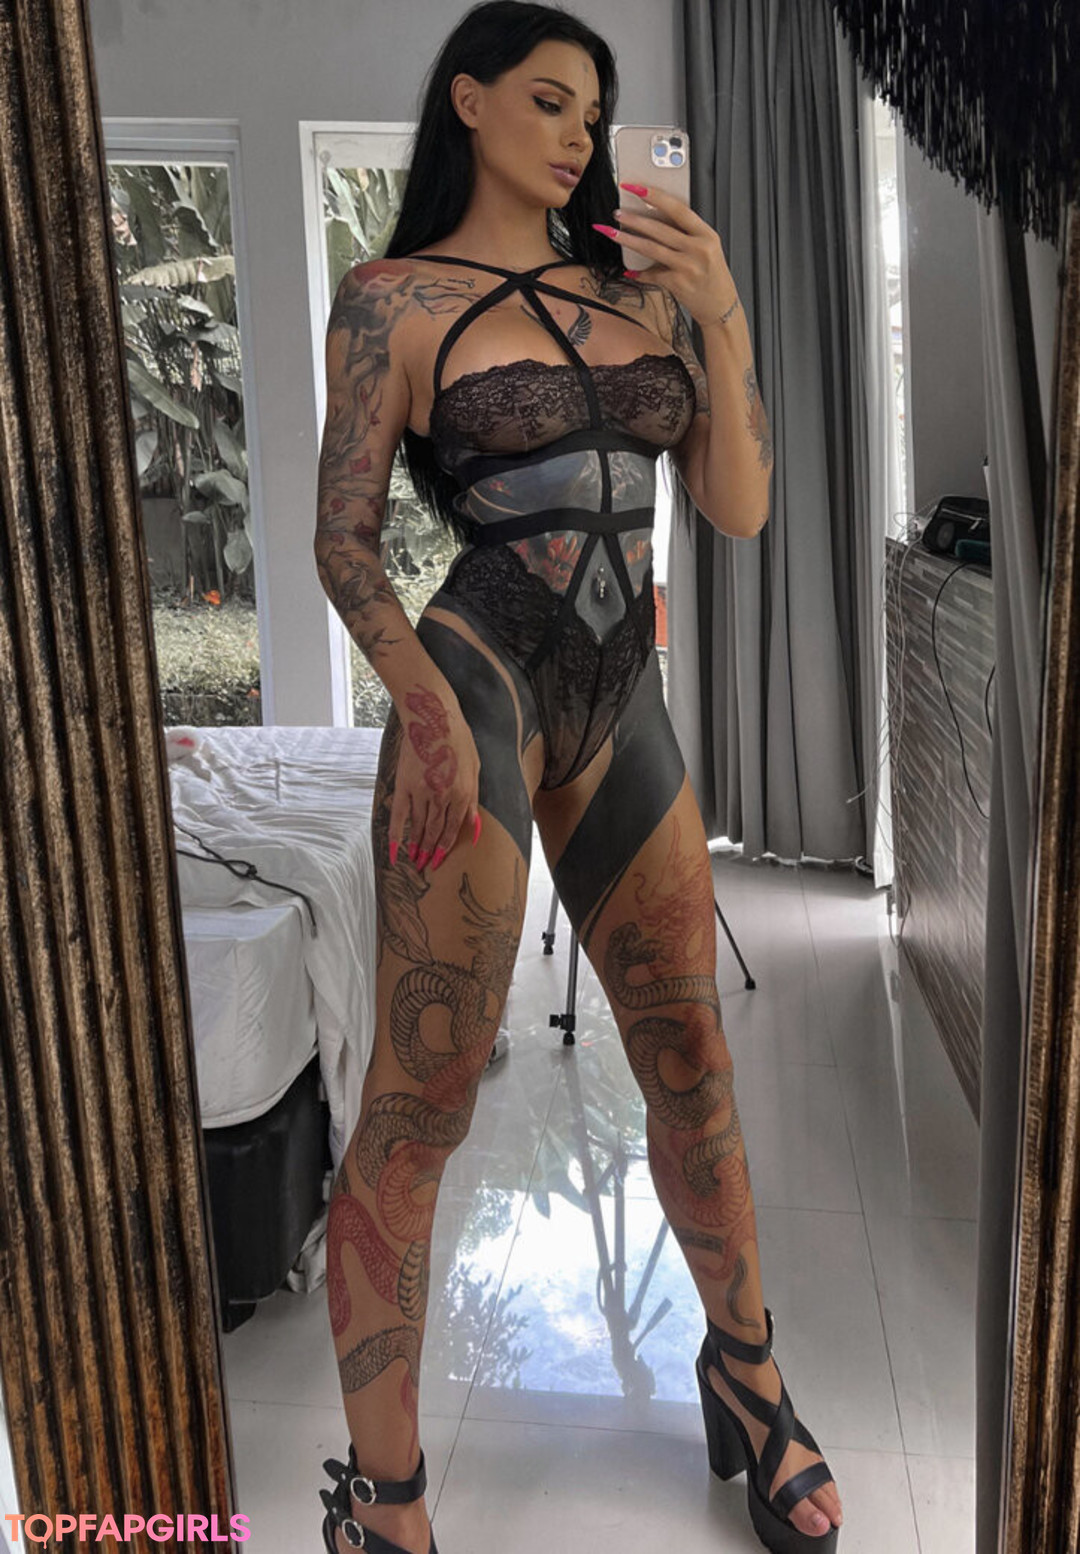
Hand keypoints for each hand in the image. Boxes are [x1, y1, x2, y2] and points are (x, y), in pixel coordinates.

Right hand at [389, 686, 481, 871]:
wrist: (433, 718)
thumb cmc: (459, 740)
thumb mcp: (475, 770)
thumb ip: (472, 801)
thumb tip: (475, 827)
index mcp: (462, 794)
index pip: (452, 829)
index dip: (445, 848)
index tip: (439, 861)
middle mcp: (442, 797)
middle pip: (434, 832)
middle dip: (430, 852)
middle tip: (425, 867)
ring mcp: (422, 792)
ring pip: (418, 827)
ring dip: (416, 846)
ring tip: (413, 861)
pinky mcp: (404, 785)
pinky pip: (399, 816)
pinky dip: (397, 835)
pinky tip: (395, 851)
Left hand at [593, 183, 738, 327]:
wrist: (721, 306)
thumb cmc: (712, 276)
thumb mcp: (707, 249)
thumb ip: (686, 235)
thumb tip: (654, 221)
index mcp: (706, 234)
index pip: (678, 209)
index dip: (656, 197)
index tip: (638, 188)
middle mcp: (698, 249)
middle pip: (660, 229)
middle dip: (634, 219)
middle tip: (617, 212)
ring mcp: (687, 266)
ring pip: (651, 249)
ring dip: (628, 240)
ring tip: (612, 232)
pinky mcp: (678, 283)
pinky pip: (652, 274)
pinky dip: (640, 274)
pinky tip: (629, 272)